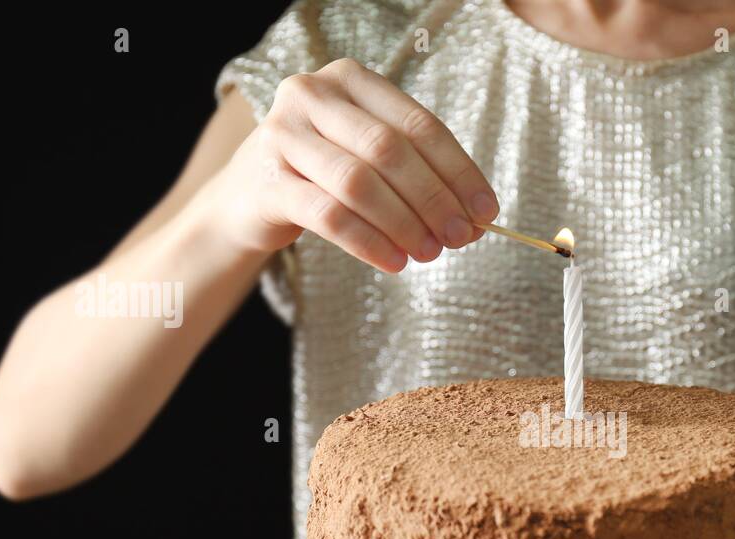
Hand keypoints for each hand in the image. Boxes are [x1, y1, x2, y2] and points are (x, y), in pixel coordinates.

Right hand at [206, 58, 498, 271]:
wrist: (249, 195)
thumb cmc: (324, 172)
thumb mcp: (369, 155)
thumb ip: (417, 172)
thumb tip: (476, 217)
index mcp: (350, 80)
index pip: (418, 124)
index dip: (458, 170)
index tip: (486, 211)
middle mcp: (311, 96)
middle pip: (389, 150)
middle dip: (434, 199)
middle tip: (462, 238)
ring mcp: (282, 137)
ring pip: (359, 183)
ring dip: (404, 223)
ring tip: (431, 253)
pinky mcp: (268, 184)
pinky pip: (329, 216)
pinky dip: (369, 243)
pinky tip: (395, 262)